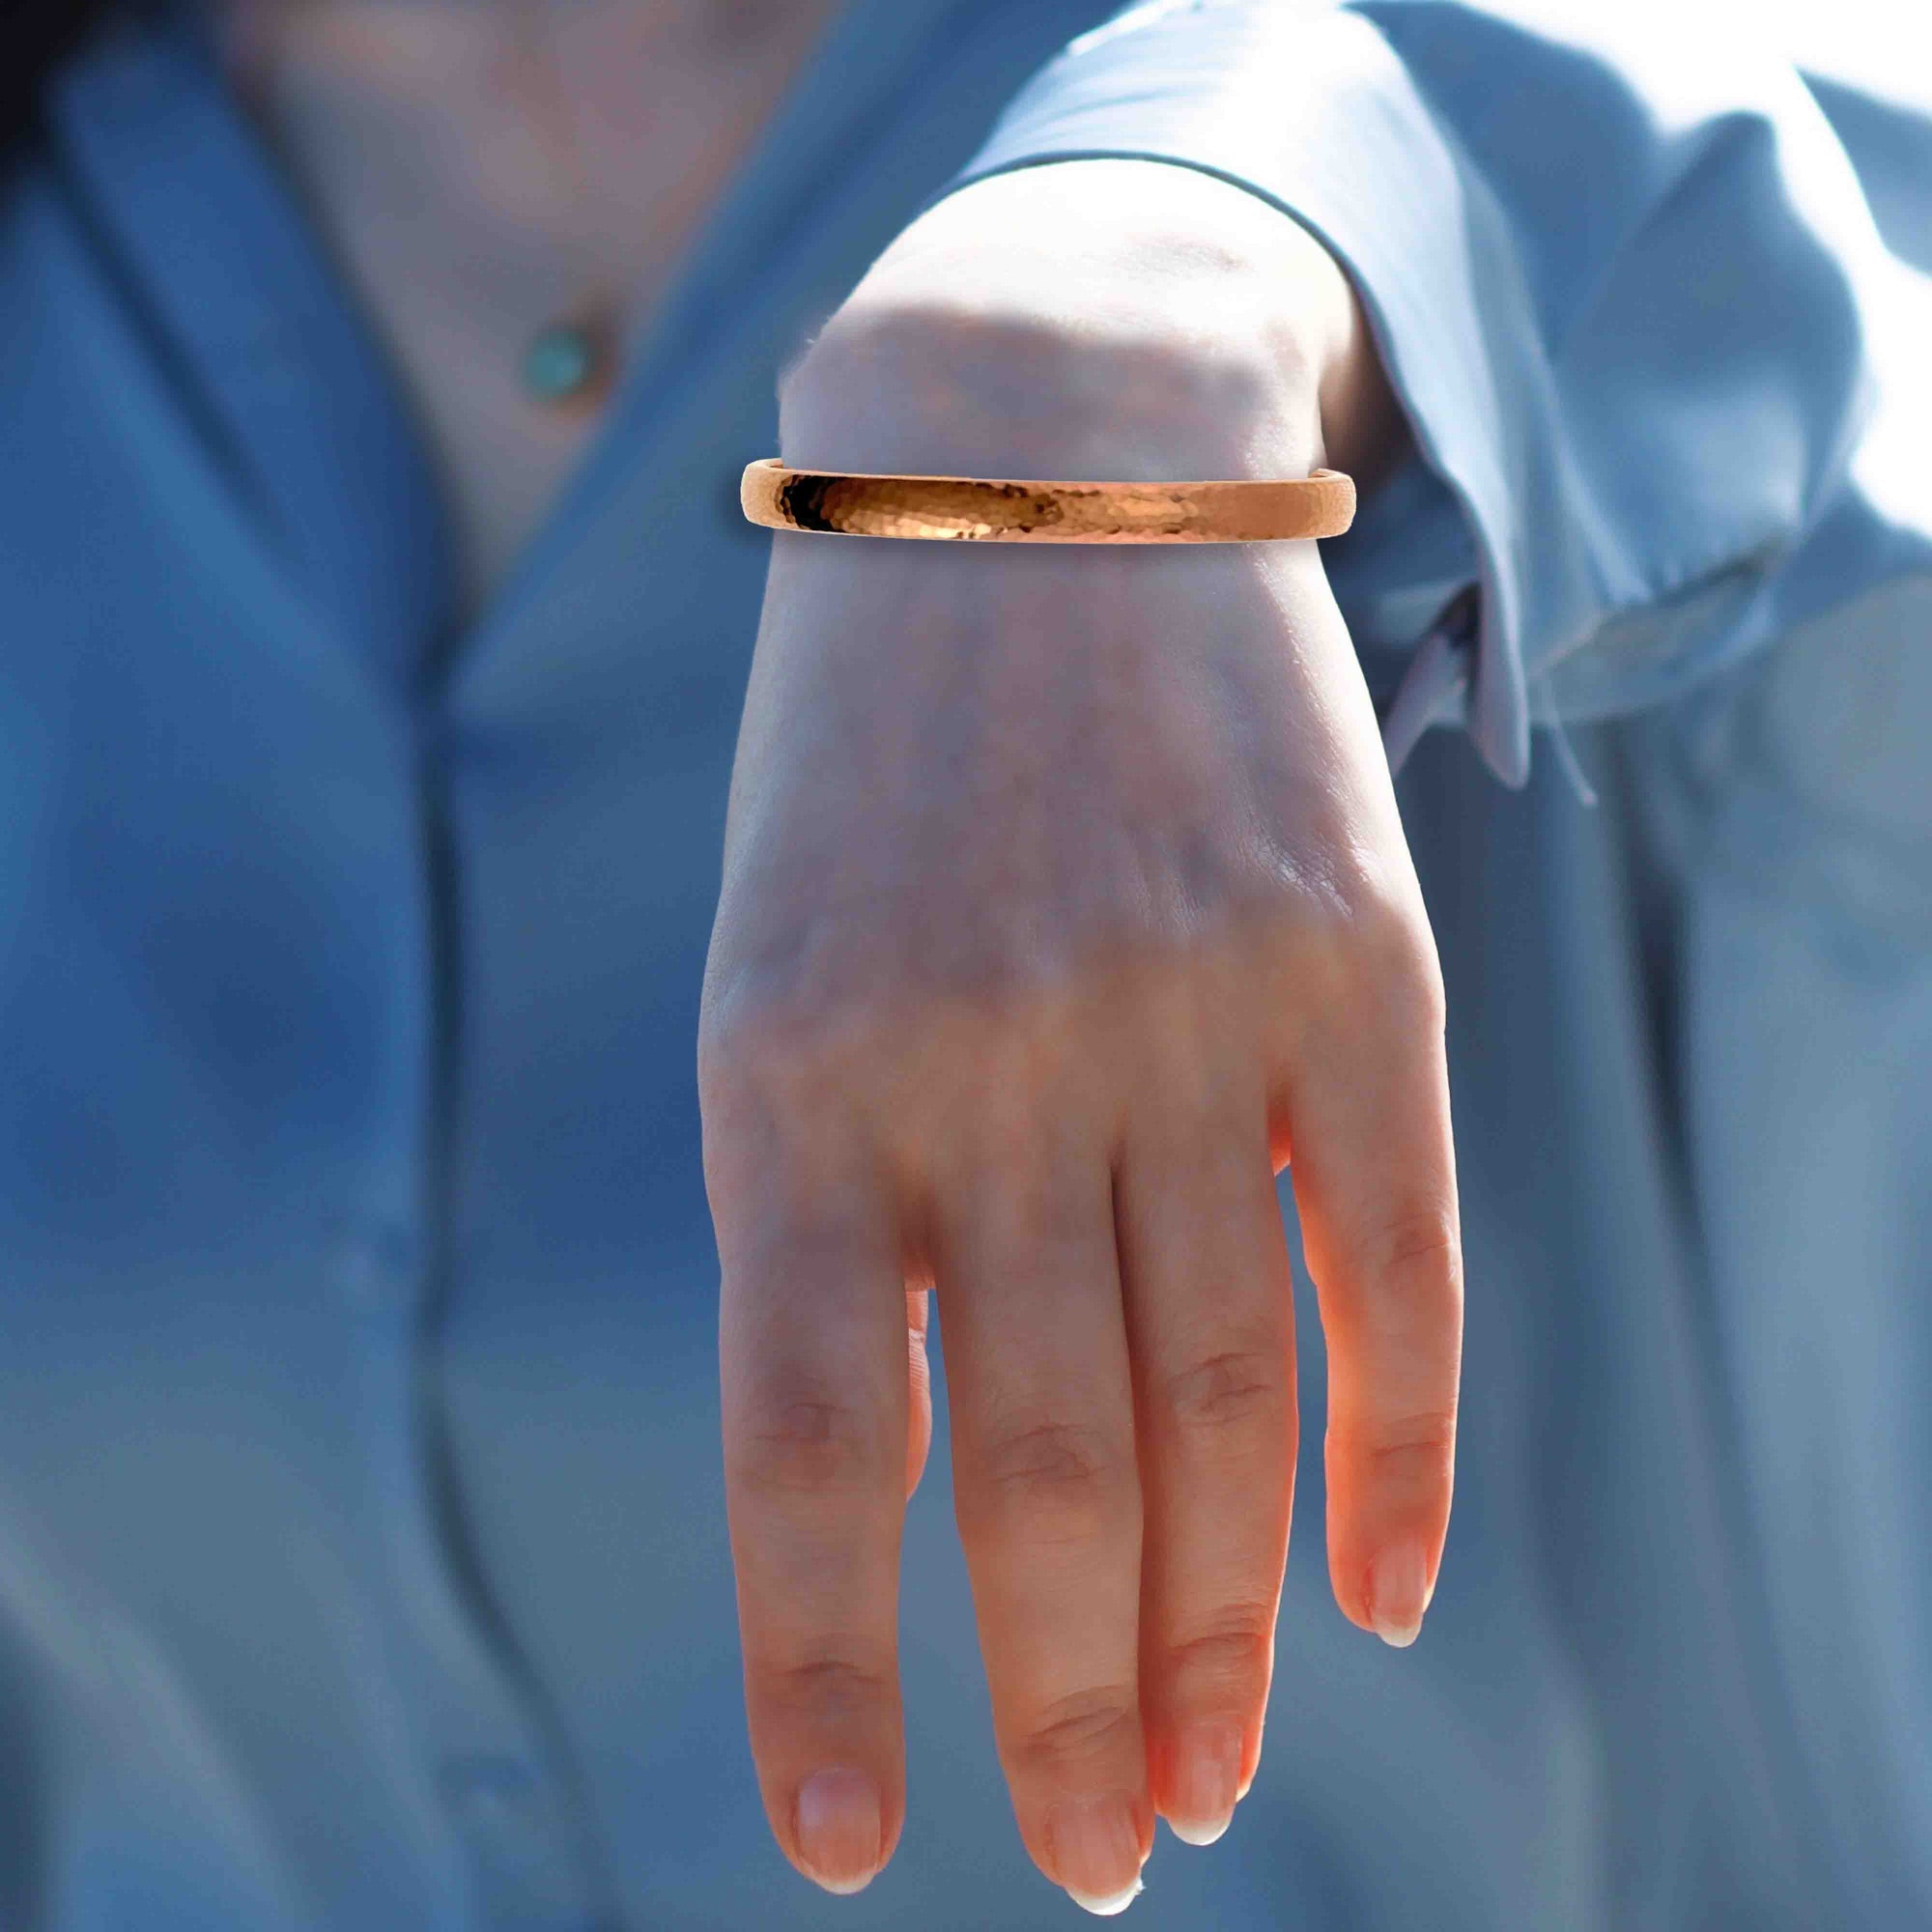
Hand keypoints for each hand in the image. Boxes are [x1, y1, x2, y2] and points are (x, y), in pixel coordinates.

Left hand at [699, 163, 1457, 1910]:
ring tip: (1210, 1780)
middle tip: (1099, 1857)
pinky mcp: (1346, 963)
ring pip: (1218, 1399)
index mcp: (791, 1081)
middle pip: (1041, 1469)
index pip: (804, 1451)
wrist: (1030, 465)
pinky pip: (1389, 1257)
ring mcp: (1182, 1013)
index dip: (827, 1671)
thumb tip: (929, 1486)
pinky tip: (1382, 1593)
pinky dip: (1395, 1448)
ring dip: (1220, 1624)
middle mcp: (989, 1066)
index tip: (856, 1850)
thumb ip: (842, 1212)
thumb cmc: (877, 766)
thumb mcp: (782, 973)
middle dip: (1067, 1700)